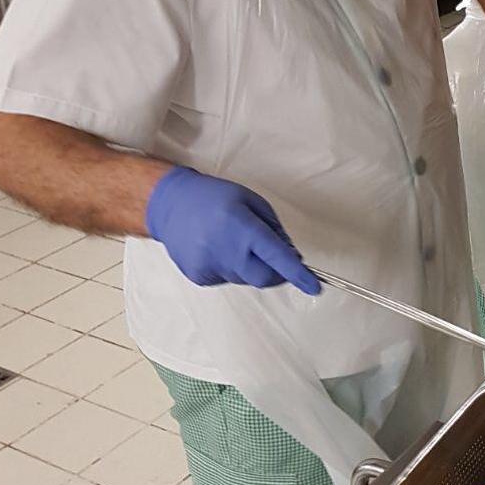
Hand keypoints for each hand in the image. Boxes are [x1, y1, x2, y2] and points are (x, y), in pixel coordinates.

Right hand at [146, 166, 321, 293]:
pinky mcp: (199, 277)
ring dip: (251, 266)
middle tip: (277, 257)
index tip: (313, 286)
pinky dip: (232, 268)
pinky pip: (228, 279)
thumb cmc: (215, 198)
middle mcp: (226, 250)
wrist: (171, 204)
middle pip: (264, 278)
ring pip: (246, 279)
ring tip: (234, 241)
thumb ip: (274, 228)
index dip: (297, 274)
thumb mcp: (252, 201)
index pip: (277, 257)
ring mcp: (211, 266)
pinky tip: (219, 248)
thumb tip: (291, 255)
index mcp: (242, 227)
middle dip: (278, 273)